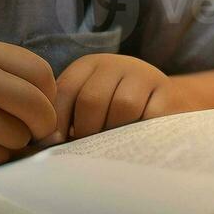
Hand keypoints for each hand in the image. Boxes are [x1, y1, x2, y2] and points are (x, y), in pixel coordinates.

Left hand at [54, 54, 197, 139]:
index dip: (58, 121)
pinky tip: (133, 143)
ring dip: (114, 132)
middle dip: (86, 130)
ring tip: (110, 147)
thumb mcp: (89, 101)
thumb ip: (66, 117)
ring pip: (123, 106)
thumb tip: (45, 144)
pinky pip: (150, 116)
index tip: (57, 144)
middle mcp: (116, 64)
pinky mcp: (168, 93)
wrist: (163, 98)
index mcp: (90, 65)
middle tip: (87, 149)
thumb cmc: (113, 107)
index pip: (66, 89)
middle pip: (92, 99)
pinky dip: (140, 134)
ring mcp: (144, 76)